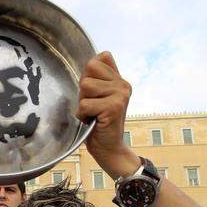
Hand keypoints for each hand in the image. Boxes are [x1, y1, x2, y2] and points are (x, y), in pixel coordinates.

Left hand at [76, 51, 135, 178]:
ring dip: (83, 103)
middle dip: (84, 89)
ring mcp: (121, 94)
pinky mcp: (114, 106)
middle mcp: (123, 84)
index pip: (99, 58)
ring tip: (93, 114)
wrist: (109, 148)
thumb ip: (98, 78)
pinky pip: (85, 104)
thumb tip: (96, 57)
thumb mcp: (98, 97)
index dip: (88, 75)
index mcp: (120, 80)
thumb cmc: (98, 124)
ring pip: (85, 86)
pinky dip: (83, 115)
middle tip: (92, 106)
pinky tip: (93, 122)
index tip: (94, 94)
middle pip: (89, 69)